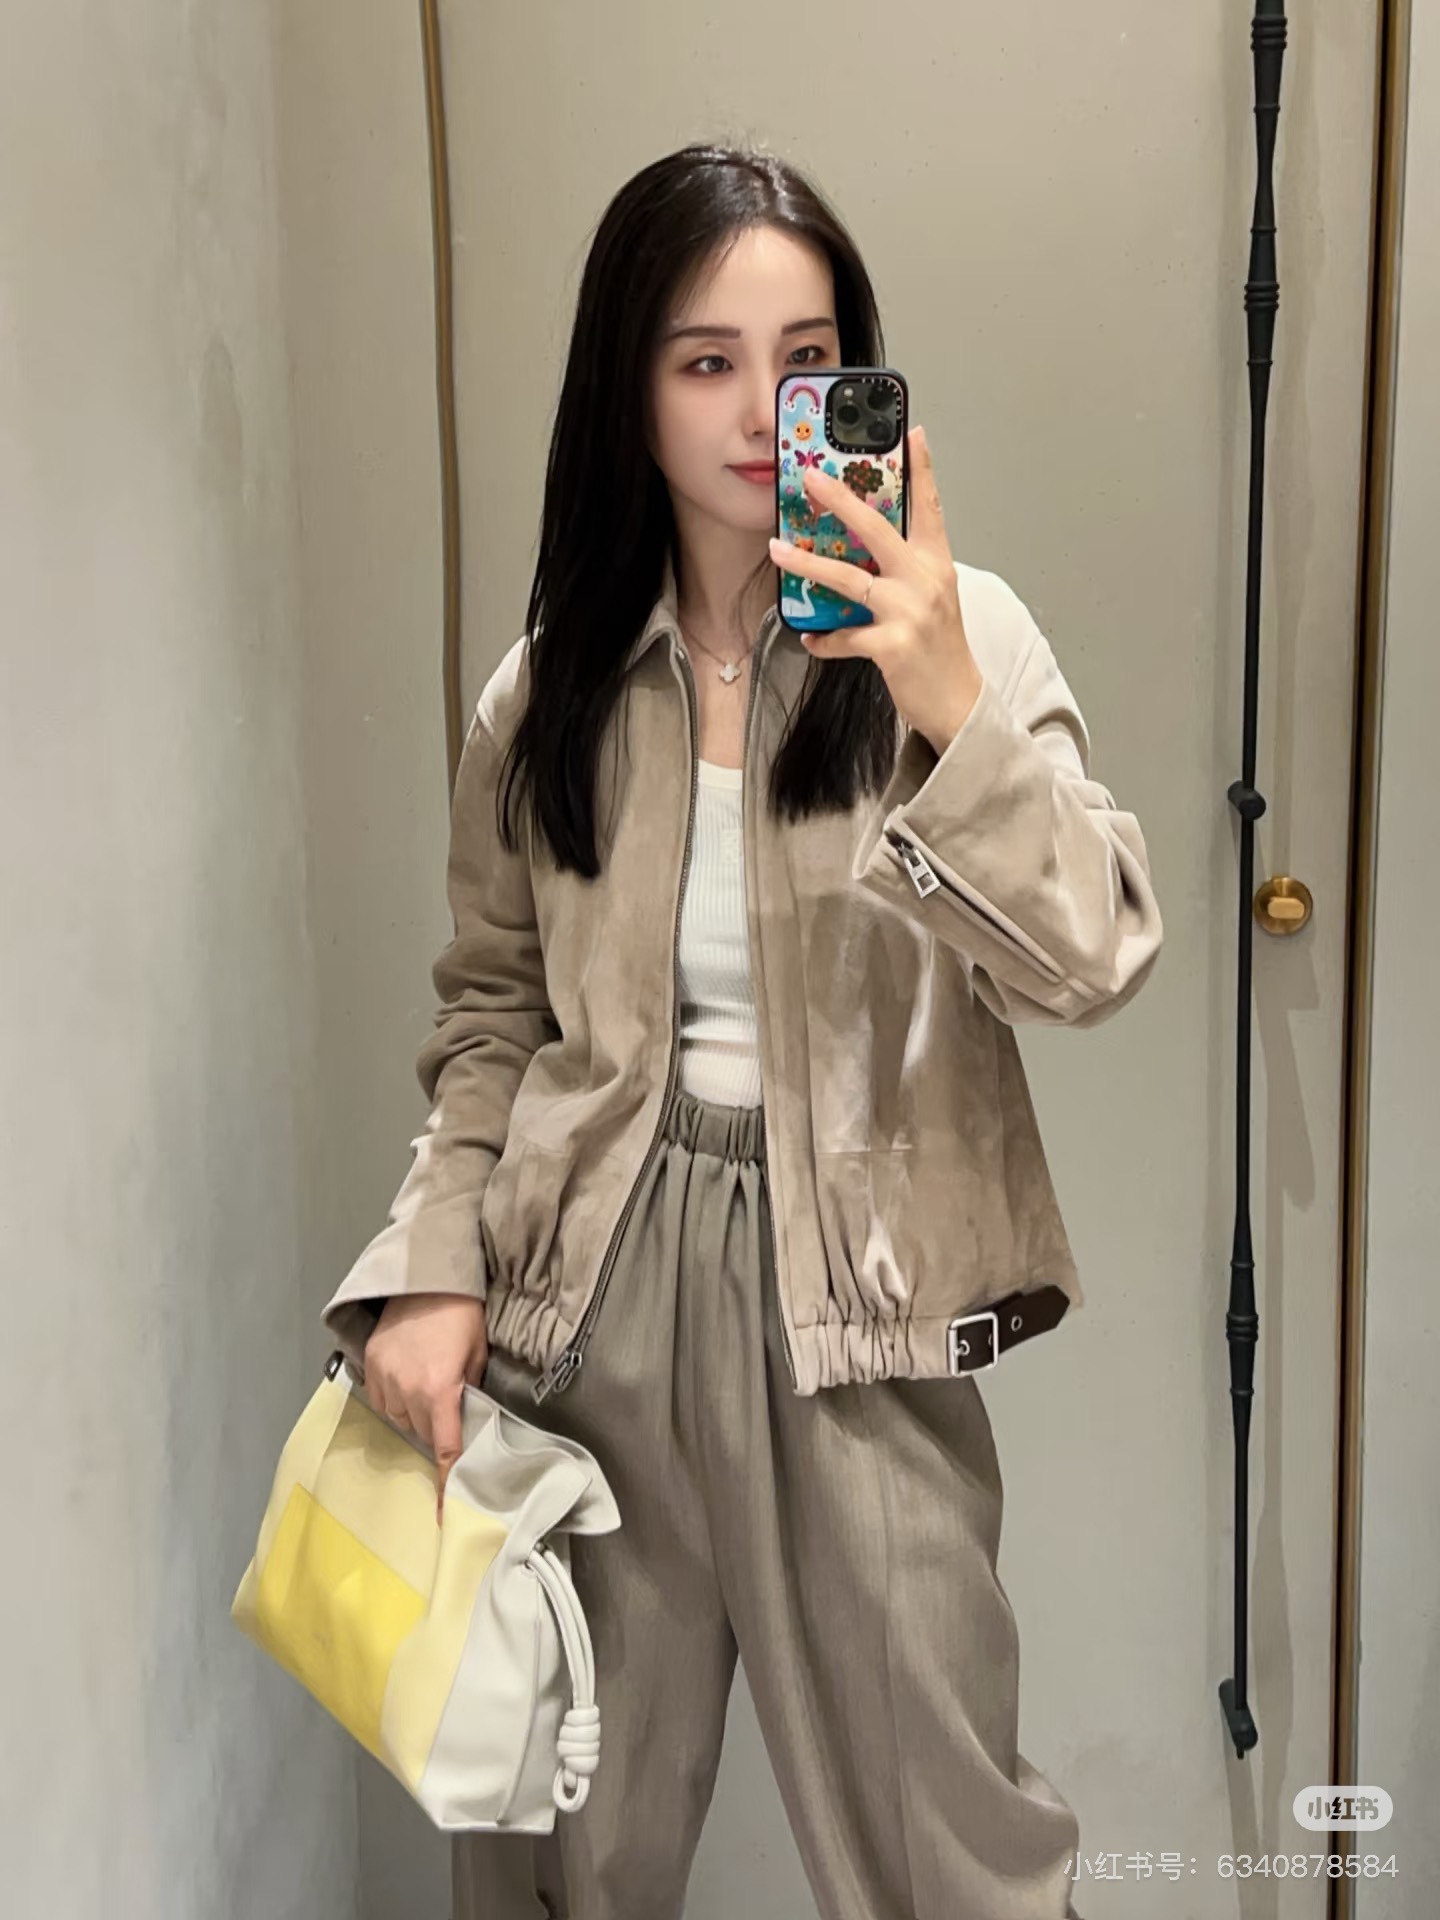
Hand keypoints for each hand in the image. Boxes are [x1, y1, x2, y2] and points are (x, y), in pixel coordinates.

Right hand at [364, 1293, 488, 1522]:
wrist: (428, 1275)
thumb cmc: (462, 1313)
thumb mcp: (478, 1354)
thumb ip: (471, 1391)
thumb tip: (466, 1417)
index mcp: (439, 1391)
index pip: (443, 1448)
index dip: (443, 1481)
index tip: (442, 1510)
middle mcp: (406, 1390)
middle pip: (419, 1432)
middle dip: (433, 1428)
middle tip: (447, 1407)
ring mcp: (383, 1376)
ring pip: (397, 1417)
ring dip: (412, 1413)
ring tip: (427, 1387)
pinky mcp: (369, 1362)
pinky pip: (379, 1396)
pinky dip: (393, 1397)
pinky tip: (406, 1380)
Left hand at [769, 424, 983, 755]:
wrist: (959, 701)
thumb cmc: (940, 648)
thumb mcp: (933, 598)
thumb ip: (904, 570)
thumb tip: (860, 551)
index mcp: (937, 564)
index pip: (931, 507)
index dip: (923, 469)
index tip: (913, 432)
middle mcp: (925, 581)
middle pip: (877, 530)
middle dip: (841, 501)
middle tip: (810, 478)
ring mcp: (909, 613)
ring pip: (850, 579)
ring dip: (809, 564)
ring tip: (778, 550)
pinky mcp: (892, 645)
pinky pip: (844, 636)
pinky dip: (824, 639)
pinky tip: (809, 636)